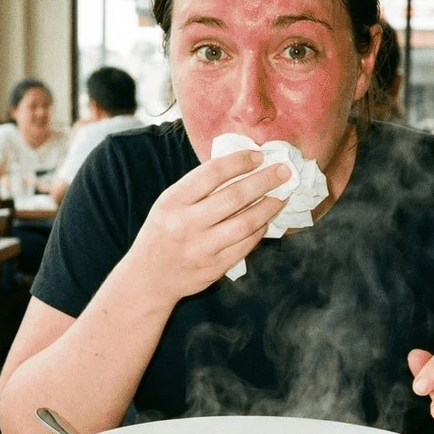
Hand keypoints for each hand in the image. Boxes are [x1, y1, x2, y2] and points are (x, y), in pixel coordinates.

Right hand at [121, 150, 289, 302]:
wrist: (150, 277)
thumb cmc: (163, 232)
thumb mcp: (169, 203)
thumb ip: (198, 187)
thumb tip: (241, 167)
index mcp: (173, 201)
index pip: (212, 173)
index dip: (239, 162)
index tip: (259, 156)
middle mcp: (186, 223)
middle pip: (234, 197)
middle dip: (264, 181)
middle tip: (284, 172)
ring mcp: (202, 248)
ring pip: (245, 223)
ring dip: (269, 207)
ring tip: (282, 196)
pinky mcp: (215, 267)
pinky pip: (246, 245)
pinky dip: (260, 230)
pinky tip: (267, 220)